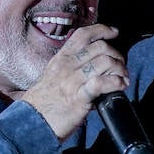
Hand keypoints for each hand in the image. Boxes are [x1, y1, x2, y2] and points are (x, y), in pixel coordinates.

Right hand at [20, 25, 127, 139]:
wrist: (30, 124)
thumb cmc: (44, 103)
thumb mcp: (53, 76)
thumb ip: (69, 66)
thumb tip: (91, 61)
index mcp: (61, 59)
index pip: (82, 35)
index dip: (101, 30)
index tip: (114, 32)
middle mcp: (66, 66)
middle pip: (100, 47)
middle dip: (117, 55)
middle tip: (121, 66)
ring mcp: (72, 81)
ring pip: (105, 62)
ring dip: (120, 69)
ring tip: (123, 78)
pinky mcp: (78, 98)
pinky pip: (102, 82)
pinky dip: (116, 82)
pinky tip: (120, 86)